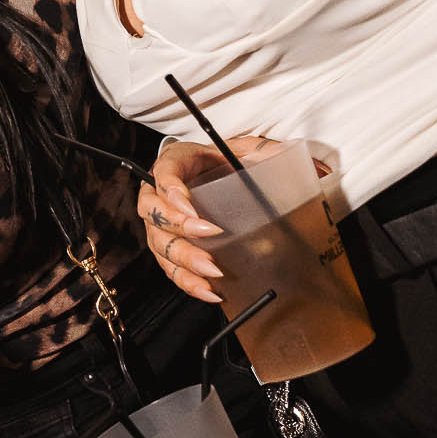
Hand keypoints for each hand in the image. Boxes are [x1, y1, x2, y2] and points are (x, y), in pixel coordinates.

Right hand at [137, 133, 281, 300]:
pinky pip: (169, 267)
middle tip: (209, 235)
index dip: (173, 194)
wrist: (209, 174)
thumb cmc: (218, 161)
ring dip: (184, 260)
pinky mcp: (166, 245)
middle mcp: (157, 192)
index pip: (163, 175)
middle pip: (154, 214)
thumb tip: (282, 154)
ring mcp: (158, 222)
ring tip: (211, 271)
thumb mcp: (238, 148)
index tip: (192, 209)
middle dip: (179, 229)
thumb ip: (259, 150)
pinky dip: (187, 281)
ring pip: (160, 244)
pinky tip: (208, 289)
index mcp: (174, 162)